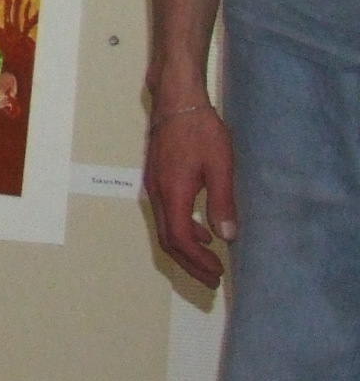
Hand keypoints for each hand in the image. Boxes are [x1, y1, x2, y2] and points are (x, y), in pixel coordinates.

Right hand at [144, 104, 236, 288]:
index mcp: (173, 192)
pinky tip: (201, 228)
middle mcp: (157, 193)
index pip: (181, 239)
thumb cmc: (200, 130)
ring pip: (164, 228)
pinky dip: (182, 229)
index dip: (198, 261)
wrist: (176, 101)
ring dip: (185, 248)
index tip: (217, 273)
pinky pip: (165, 214)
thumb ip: (222, 202)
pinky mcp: (156, 178)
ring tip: (209, 259)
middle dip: (189, 263)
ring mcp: (153, 186)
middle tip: (212, 278)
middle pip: (167, 239)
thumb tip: (227, 237)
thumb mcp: (220, 166)